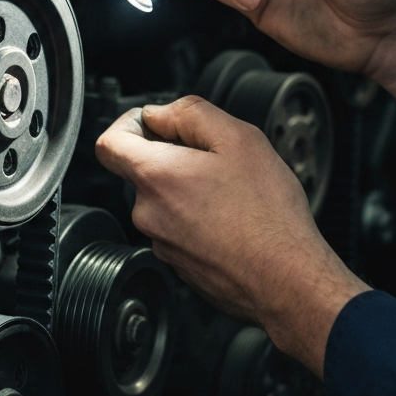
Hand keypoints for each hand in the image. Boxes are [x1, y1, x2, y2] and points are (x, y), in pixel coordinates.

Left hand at [95, 95, 369, 377]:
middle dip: (174, 157)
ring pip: (164, 200)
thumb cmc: (268, 216)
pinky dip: (199, 218)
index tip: (156, 123)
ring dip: (190, 189)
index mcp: (155, 177)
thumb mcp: (239, 138)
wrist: (287, 281)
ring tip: (233, 193)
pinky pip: (179, 228)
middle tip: (218, 160)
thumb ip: (190, 114)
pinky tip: (233, 219)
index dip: (129, 123)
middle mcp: (149, 213)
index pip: (108, 143)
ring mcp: (162, 243)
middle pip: (142, 170)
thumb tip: (159, 114)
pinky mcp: (180, 264)